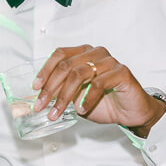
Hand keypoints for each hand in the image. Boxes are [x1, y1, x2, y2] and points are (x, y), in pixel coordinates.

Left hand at [34, 45, 165, 136]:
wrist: (130, 113)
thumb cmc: (104, 103)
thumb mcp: (76, 98)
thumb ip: (62, 92)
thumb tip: (39, 96)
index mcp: (84, 54)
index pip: (60, 55)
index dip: (45, 70)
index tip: (35, 88)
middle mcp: (95, 53)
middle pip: (66, 66)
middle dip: (50, 88)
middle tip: (41, 106)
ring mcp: (109, 61)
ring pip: (79, 74)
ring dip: (64, 96)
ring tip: (57, 112)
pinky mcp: (121, 72)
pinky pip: (98, 83)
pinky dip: (87, 98)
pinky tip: (81, 109)